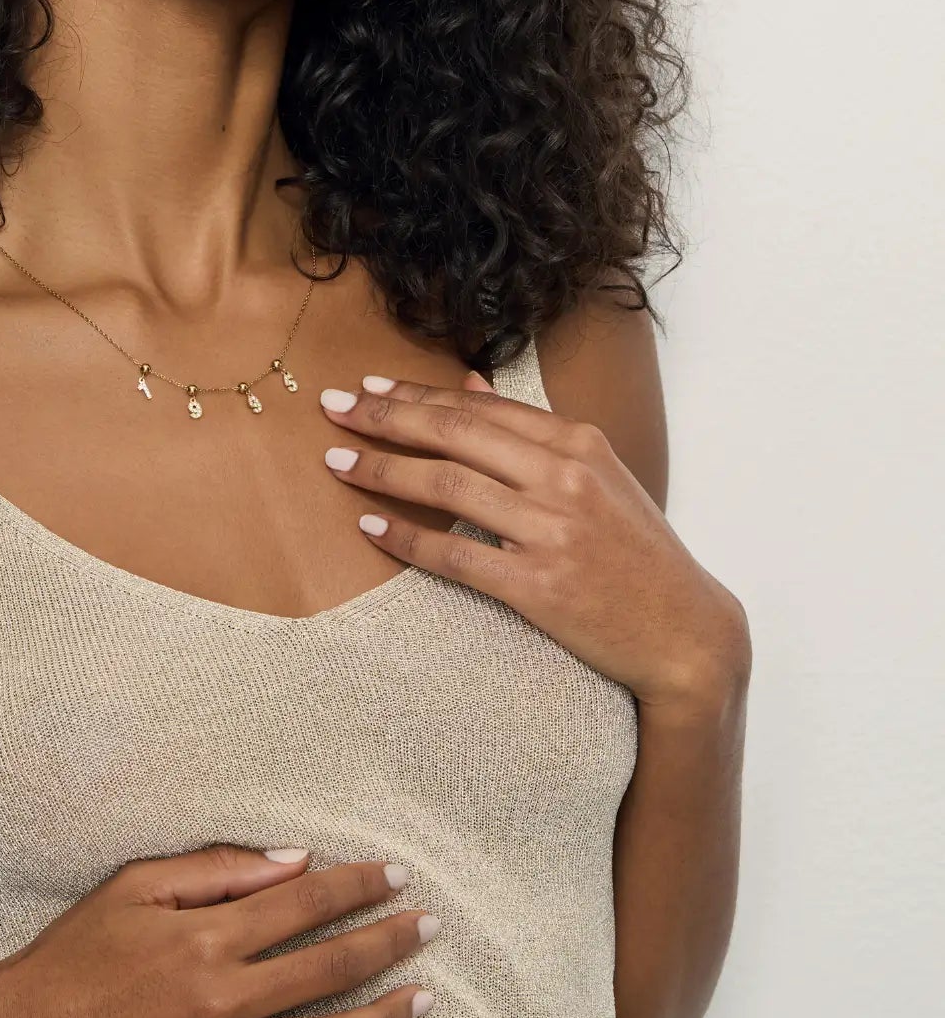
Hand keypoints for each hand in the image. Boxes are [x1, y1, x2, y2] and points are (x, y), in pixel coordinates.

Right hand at [0, 844, 436, 1017]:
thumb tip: (292, 859)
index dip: (355, 886)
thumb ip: (215, 870)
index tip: (394, 875)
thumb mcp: (131, 890)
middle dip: (386, 942)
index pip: (303, 903)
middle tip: (428, 927)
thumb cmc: (70, 962)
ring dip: (383, 1016)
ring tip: (422, 997)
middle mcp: (221, 1001)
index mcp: (204, 938)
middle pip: (327, 967)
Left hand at [317, 372, 750, 708]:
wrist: (684, 632)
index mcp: (578, 444)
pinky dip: (405, 538)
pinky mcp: (538, 586)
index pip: (479, 408)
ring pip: (445, 487)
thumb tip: (472, 387)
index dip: (417, 394)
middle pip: (453, 435)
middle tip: (332, 408)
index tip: (369, 386)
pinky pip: (453, 555)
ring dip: (381, 470)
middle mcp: (564, 478)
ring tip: (335, 461)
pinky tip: (369, 525)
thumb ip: (533, 432)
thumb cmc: (635, 552)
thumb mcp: (598, 476)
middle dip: (384, 417)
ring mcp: (551, 531)